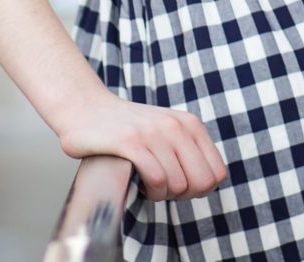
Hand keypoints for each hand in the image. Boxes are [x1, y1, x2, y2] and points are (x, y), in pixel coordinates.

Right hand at [55, 92, 228, 200]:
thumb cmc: (127, 127)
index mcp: (190, 124)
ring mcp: (153, 133)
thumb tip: (210, 183)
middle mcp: (176, 126)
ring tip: (146, 183)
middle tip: (162, 188)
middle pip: (201, 183)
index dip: (199, 189)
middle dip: (183, 195)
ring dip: (161, 194)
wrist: (86, 108)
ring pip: (178, 185)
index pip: (217, 173)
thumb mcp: (167, 131)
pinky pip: (157, 179)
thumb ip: (189, 150)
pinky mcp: (131, 142)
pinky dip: (149, 191)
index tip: (179, 185)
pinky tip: (138, 183)